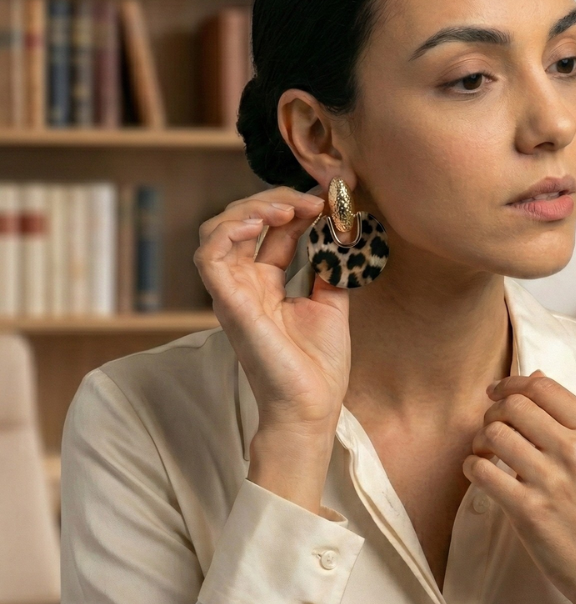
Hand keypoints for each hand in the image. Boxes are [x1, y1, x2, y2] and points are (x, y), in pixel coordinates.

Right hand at [193, 187, 349, 511]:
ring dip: (251, 209)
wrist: (312, 405)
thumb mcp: (331, 304)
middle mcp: (244, 284)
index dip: (295, 207)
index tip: (329, 198)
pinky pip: (209, 257)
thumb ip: (328, 268)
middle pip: (242, 222)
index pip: (272, 230)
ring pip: (218, 231)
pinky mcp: (228, 304)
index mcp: (266, 284)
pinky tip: (261, 223)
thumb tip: (339, 232)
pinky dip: (229, 231)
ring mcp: (232, 293)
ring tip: (287, 208)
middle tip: (312, 201)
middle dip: (275, 200)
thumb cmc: (318, 365)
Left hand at [463, 371, 575, 603]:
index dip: (511, 384)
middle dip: (493, 412)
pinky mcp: (530, 511)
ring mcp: (553, 481)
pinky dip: (472, 467)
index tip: (496, 393)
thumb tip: (532, 378)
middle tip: (490, 428)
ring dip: (480, 440)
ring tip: (485, 453)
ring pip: (494, 433)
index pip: (542, 387)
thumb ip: (571, 419)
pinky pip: (482, 470)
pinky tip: (480, 473)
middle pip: (514, 406)